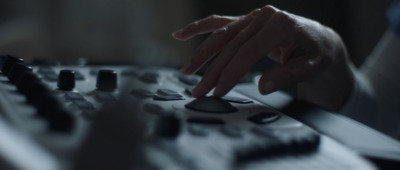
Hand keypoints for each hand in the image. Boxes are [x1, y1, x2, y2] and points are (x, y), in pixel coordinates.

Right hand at [173, 5, 352, 110]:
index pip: (249, 51)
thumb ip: (288, 76)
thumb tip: (263, 86)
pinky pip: (219, 22)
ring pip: (221, 35)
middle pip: (231, 45)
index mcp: (281, 25)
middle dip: (213, 70)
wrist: (319, 39)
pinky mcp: (246, 21)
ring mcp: (253, 17)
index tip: (219, 90)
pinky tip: (181, 34)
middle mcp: (264, 17)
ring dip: (202, 54)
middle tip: (200, 91)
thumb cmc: (316, 53)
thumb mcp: (311, 67)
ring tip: (187, 71)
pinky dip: (200, 28)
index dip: (232, 72)